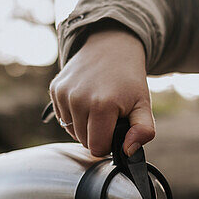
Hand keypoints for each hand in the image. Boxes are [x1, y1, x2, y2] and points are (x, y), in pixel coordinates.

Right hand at [49, 26, 154, 156]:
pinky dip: (74, 115)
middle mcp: (78, 99)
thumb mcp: (144, 104)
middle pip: (84, 141)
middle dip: (97, 134)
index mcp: (101, 106)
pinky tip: (86, 99)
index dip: (109, 143)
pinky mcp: (55, 89)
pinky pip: (62, 117)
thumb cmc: (128, 80)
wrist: (111, 46)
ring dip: (84, 125)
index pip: (97, 148)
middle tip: (109, 114)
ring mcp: (64, 93)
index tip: (116, 128)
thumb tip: (128, 151)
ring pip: (71, 131)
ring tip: (98, 105)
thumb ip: (143, 131)